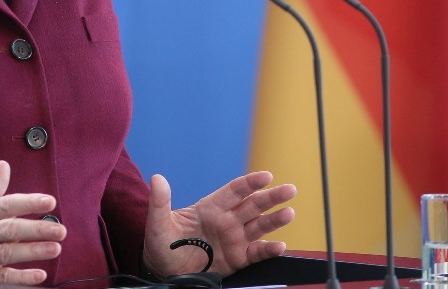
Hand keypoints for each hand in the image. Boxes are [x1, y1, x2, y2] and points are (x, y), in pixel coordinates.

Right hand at [0, 160, 65, 284]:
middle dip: (36, 229)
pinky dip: (21, 278)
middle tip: (61, 230)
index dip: (28, 202)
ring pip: (6, 254)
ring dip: (32, 252)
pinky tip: (39, 275)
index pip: (5, 205)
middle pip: (9, 230)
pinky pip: (1, 279)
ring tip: (56, 248)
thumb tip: (4, 164)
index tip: (50, 201)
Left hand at [142, 171, 295, 277]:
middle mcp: (227, 220)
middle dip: (271, 197)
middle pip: (253, 205)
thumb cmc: (161, 243)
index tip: (266, 176)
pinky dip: (268, 250)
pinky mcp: (237, 259)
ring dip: (275, 220)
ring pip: (259, 226)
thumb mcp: (157, 222)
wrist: (165, 271)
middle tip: (290, 189)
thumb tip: (157, 178)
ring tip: (289, 213)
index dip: (251, 182)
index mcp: (211, 207)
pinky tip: (279, 246)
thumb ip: (160, 201)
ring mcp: (234, 239)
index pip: (235, 190)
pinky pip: (256, 253)